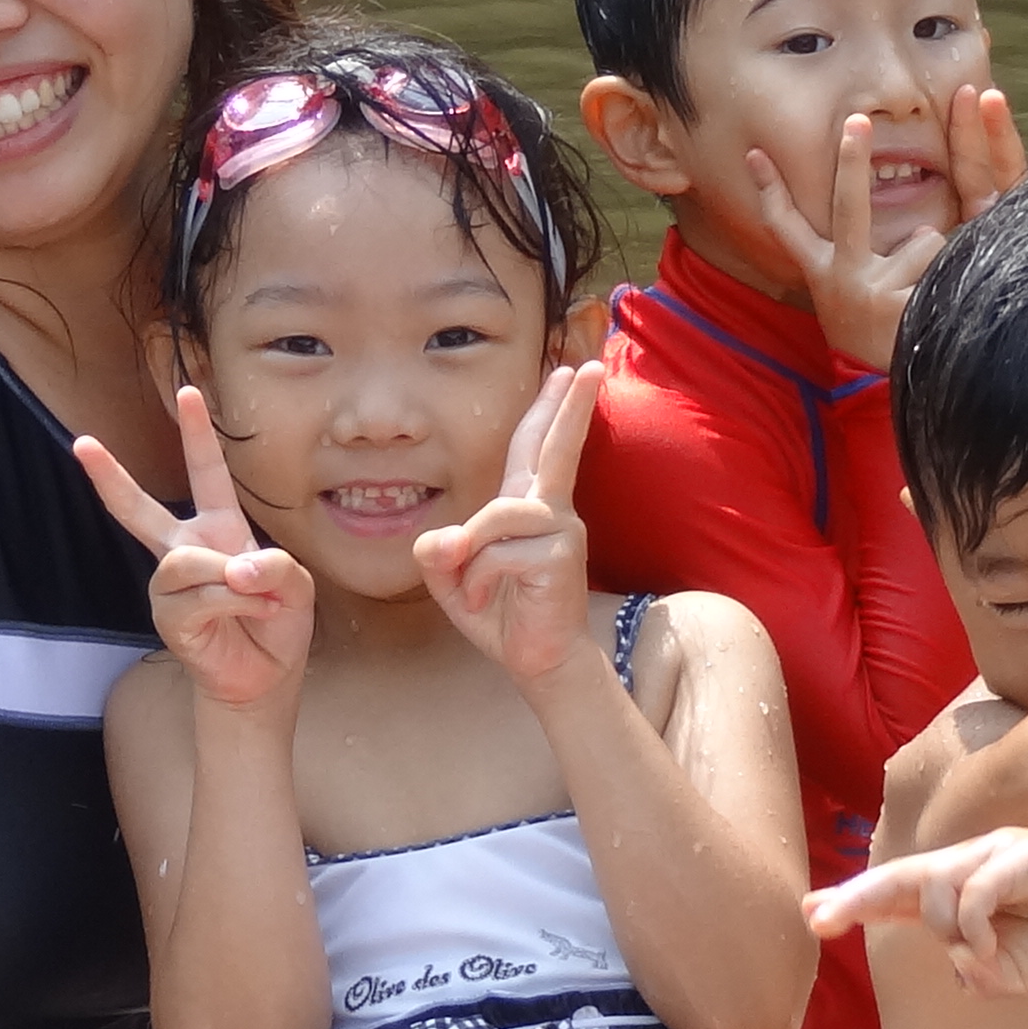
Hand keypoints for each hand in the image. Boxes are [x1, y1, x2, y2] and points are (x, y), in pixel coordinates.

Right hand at [77, 389, 315, 712]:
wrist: (267, 676)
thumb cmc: (277, 622)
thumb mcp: (294, 583)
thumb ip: (273, 566)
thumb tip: (234, 569)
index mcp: (219, 529)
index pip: (207, 473)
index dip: (197, 433)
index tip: (188, 391)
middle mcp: (186, 551)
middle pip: (139, 510)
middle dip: (110, 477)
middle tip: (81, 442)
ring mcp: (171, 585)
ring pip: (188, 563)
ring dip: (236, 581)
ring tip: (262, 598)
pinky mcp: (168, 617)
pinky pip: (200, 595)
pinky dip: (237, 603)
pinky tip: (254, 615)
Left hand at [414, 362, 600, 688]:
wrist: (538, 661)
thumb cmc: (500, 614)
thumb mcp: (451, 579)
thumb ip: (437, 552)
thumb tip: (444, 539)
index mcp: (527, 507)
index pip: (535, 447)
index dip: (550, 409)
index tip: (571, 373)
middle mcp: (549, 510)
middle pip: (554, 448)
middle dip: (569, 406)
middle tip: (590, 367)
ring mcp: (559, 531)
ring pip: (494, 519)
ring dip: (470, 560)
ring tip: (474, 592)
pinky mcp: (559, 556)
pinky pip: (496, 554)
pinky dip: (477, 583)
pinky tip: (487, 602)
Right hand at [739, 82, 1027, 368]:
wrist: (903, 381)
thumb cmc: (876, 323)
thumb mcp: (852, 293)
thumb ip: (862, 258)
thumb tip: (922, 231)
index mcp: (822, 271)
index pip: (787, 227)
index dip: (770, 190)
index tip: (756, 153)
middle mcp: (840, 278)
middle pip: (846, 206)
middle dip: (851, 159)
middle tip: (857, 118)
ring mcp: (871, 292)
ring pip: (922, 240)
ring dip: (937, 260)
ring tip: (928, 291)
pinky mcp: (901, 306)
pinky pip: (942, 265)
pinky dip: (951, 276)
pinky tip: (940, 304)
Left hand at [806, 826, 1027, 994]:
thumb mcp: (1016, 975)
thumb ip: (981, 974)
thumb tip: (957, 963)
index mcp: (960, 894)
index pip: (898, 894)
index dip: (856, 901)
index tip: (813, 913)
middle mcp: (967, 867)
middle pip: (900, 877)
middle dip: (856, 898)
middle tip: (819, 917)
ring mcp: (992, 855)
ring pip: (935, 886)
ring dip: (947, 930)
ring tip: (983, 955)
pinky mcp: (1020, 853)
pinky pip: (972, 890)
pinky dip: (972, 927)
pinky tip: (989, 948)